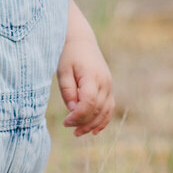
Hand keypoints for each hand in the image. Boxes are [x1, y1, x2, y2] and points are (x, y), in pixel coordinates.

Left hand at [57, 17, 114, 135]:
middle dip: (83, 123)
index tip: (65, 122)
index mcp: (92, 77)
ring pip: (105, 112)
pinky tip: (94, 130)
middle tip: (69, 128)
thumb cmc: (69, 55)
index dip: (78, 116)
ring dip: (93, 125)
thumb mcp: (63, 71)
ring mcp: (109, 85)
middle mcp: (104, 83)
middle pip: (97, 110)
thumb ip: (68, 91)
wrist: (81, 40)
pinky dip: (103, 120)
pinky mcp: (108, 88)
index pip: (89, 103)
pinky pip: (109, 108)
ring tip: (78, 132)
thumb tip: (73, 111)